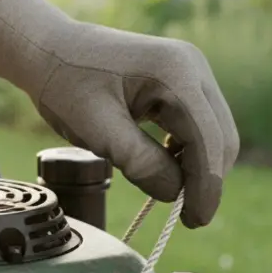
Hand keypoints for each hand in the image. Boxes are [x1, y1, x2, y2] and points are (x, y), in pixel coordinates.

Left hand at [0, 0, 239, 229]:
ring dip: (200, 167)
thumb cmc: (66, 84)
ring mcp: (192, 71)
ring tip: (173, 194)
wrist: (50, 50)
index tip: (194, 221)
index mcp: (176, 73)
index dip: (206, 187)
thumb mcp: (97, 129)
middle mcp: (193, 66)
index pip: (208, 140)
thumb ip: (139, 162)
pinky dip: (191, 151)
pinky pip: (201, 124)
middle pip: (221, 137)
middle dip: (207, 180)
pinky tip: (168, 167)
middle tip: (186, 218)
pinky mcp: (184, 81)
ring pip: (215, 133)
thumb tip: (175, 193)